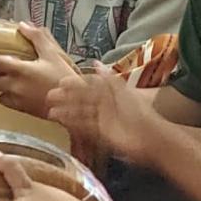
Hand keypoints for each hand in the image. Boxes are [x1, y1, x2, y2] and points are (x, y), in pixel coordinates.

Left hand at [0, 22, 78, 117]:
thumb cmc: (64, 78)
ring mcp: (17, 100)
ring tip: (9, 77)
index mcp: (21, 71)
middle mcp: (15, 87)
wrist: (73, 105)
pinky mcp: (22, 109)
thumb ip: (37, 38)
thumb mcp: (53, 54)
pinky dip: (9, 95)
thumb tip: (23, 26)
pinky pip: (7, 102)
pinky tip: (20, 89)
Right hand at [46, 73, 160, 166]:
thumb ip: (108, 78)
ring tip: (50, 110)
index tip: (60, 82)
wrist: (150, 138)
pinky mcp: (100, 134)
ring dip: (66, 111)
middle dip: (66, 97)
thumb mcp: (123, 91)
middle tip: (50, 96)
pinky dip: (71, 123)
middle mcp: (104, 105)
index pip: (89, 85)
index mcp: (110, 93)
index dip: (75, 83)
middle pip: (82, 99)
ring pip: (80, 113)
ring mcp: (101, 120)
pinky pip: (83, 127)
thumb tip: (95, 62)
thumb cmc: (139, 113)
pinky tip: (61, 121)